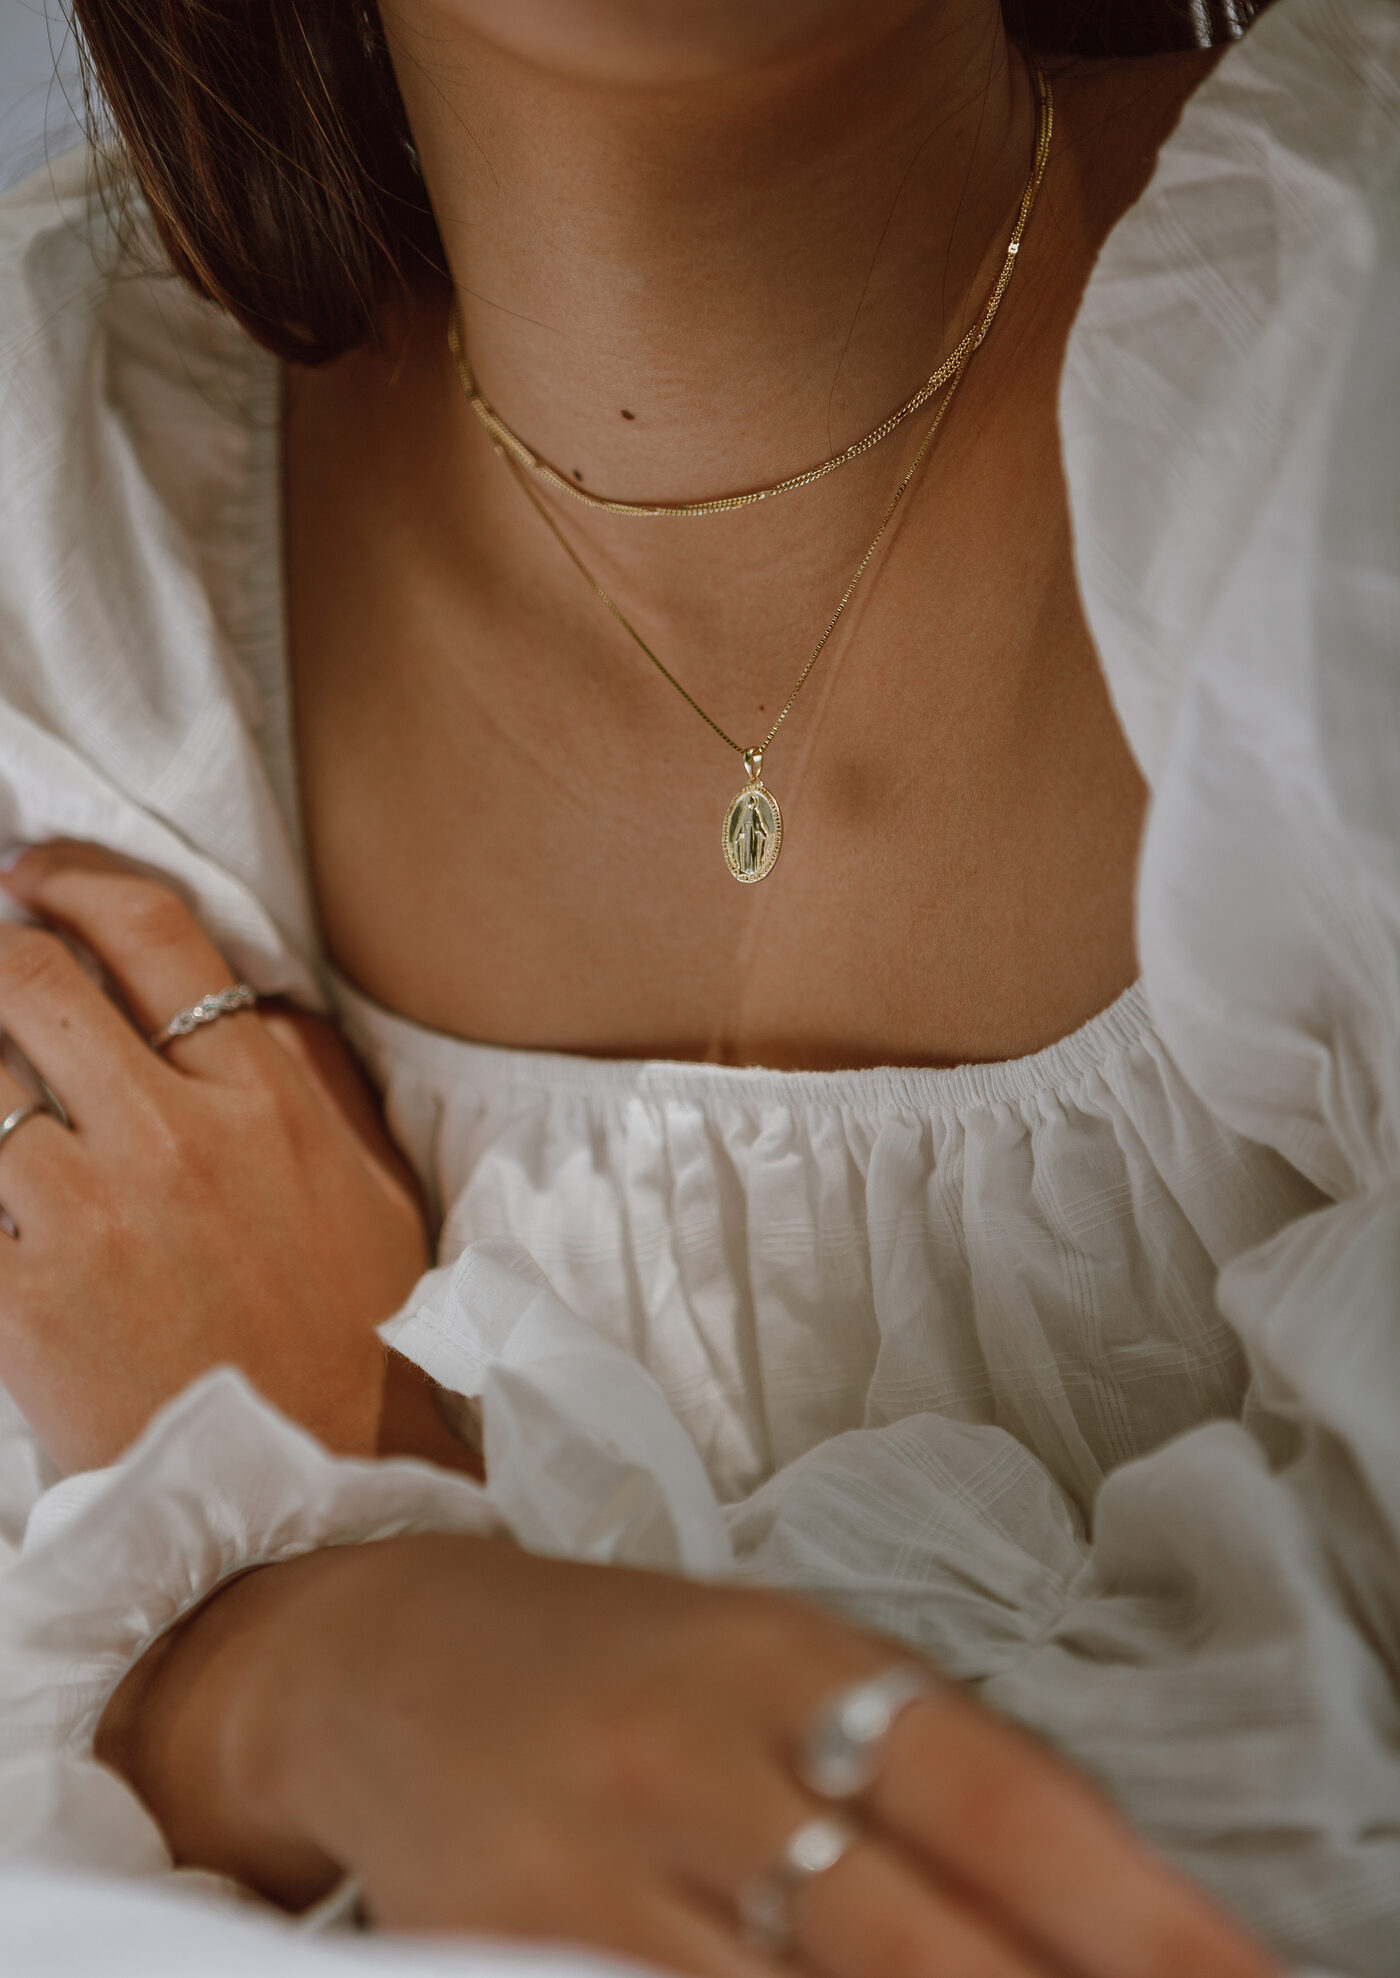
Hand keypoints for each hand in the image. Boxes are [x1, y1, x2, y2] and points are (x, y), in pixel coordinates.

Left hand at [0, 840, 429, 1470]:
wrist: (312, 1497)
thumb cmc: (355, 1341)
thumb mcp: (371, 1189)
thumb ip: (308, 1080)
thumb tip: (247, 996)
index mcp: (263, 1098)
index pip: (151, 931)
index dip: (71, 880)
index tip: (29, 879)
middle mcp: (173, 1136)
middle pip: (31, 978)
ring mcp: (87, 1218)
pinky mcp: (18, 1305)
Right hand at [104, 1535, 1280, 1977]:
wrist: (391, 1658)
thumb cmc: (618, 1659)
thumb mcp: (773, 1655)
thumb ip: (910, 1754)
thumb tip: (1090, 1883)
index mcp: (796, 1657)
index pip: (1001, 1795)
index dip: (1138, 1914)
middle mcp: (713, 1756)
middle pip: (919, 1939)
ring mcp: (613, 1870)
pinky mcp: (523, 1949)